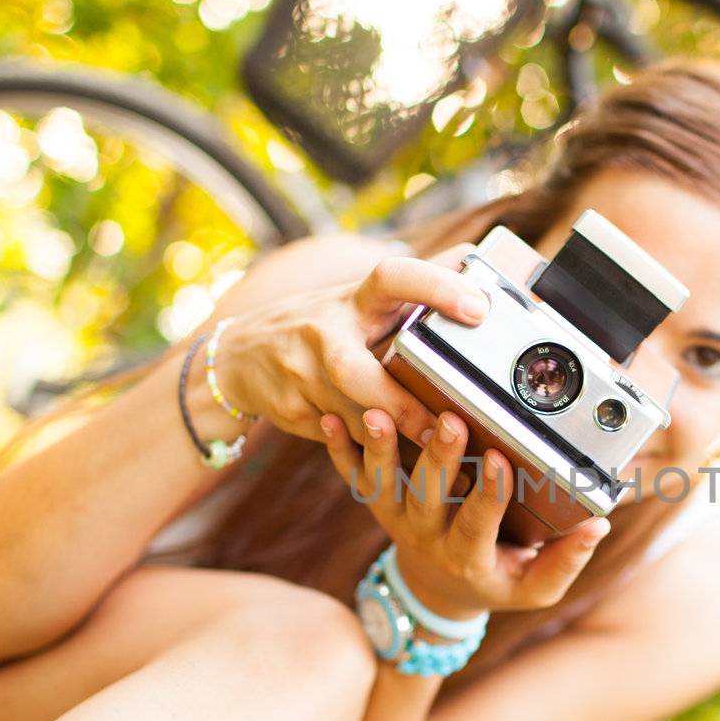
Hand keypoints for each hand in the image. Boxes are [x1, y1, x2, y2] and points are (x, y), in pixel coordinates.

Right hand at [202, 242, 488, 449]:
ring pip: (349, 415)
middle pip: (354, 371)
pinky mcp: (291, 410)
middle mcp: (322, 332)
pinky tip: (399, 465)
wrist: (239, 357)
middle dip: (398, 402)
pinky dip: (370, 451)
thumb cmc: (321, 324)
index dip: (436, 286)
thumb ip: (417, 283)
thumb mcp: (360, 297)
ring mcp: (300, 374)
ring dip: (390, 437)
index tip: (479, 308)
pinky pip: (338, 438)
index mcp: (353, 299)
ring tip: (438, 453)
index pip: (393, 277)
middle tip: (445, 424)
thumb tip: (475, 256)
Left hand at [321, 406, 611, 615]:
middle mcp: (426, 536)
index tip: (503, 461)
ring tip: (378, 413)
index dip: (492, 494)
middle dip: (440, 458)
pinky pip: (352, 477)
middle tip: (449, 420)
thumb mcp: (532, 586)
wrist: (436, 592)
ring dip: (379, 449)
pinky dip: (338, 450)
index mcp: (468, 556)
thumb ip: (564, 561)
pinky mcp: (376, 503)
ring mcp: (396, 519)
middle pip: (429, 497)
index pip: (480, 524)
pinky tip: (329, 418)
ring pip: (383, 484)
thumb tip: (596, 527)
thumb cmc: (493, 581)